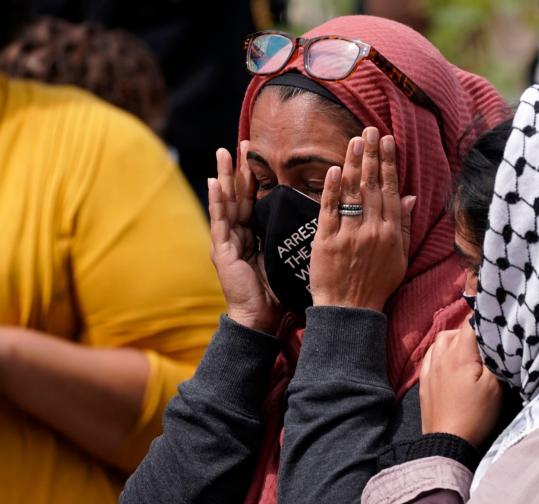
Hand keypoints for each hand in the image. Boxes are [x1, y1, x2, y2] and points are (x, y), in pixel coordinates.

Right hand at [209, 142, 280, 332]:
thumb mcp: (290, 259)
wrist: (262, 319)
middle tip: (243, 143)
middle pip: (240, 196)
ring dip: (224, 177)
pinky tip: (213, 182)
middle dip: (239, 170)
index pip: (256, 201)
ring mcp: (228, 243)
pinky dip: (216, 201)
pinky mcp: (221, 251)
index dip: (257, 179)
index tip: (261, 156)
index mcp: (257, 237)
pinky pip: (220, 221)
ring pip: (227, 203)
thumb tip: (320, 221)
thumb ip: (296, 240)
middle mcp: (240, 236)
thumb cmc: (280, 293)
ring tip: (224, 153)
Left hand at [310, 127, 415, 311]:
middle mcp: (373, 231)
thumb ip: (405, 227)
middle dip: (372, 156)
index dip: (389, 165)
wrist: (350, 311)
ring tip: (355, 141)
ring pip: (352, 193)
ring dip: (353, 164)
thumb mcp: (400, 258)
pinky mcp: (326, 242)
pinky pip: (330, 211)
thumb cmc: (377, 286)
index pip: (391, 191)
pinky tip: (333, 169)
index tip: (387, 142)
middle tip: (370, 131)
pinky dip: (331, 190)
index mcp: (392, 234)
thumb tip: (411, 198)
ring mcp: (349, 236)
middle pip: (372, 186)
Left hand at [420, 322, 502, 447]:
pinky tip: (448, 359)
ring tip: (468, 350)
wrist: (447, 442)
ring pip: (440, 340)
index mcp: (459, 354)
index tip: (495, 325)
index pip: (470, 323)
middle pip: (455, 330)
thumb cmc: (476, 414)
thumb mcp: (495, 386)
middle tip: (486, 342)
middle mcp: (441, 356)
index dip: (484, 321)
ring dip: (454, 339)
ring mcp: (430, 369)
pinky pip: (430, 355)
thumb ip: (495, 358)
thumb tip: (496, 339)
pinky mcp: (424, 382)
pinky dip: (440, 351)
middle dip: (470, 331)